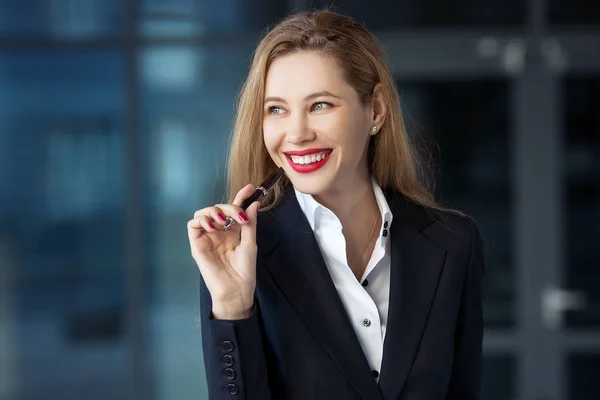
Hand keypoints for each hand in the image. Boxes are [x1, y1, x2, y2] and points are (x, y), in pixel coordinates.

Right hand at [188, 184, 259, 318]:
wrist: (236, 289)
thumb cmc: (244, 270)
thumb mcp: (250, 243)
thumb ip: (249, 223)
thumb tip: (254, 203)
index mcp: (232, 231)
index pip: (233, 209)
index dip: (241, 196)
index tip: (251, 187)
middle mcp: (219, 232)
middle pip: (219, 208)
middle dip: (230, 206)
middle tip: (239, 216)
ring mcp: (207, 237)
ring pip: (204, 212)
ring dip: (214, 211)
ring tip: (223, 221)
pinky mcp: (197, 244)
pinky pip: (192, 224)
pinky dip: (201, 220)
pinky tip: (213, 226)